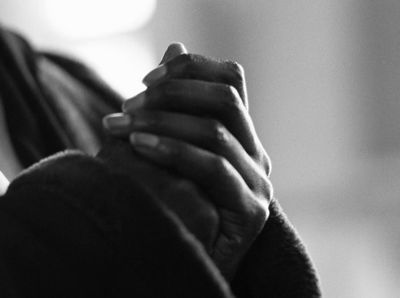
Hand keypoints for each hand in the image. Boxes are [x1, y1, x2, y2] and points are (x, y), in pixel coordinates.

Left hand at [103, 44, 272, 278]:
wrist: (187, 262)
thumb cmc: (174, 203)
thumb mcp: (170, 145)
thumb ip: (175, 101)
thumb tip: (175, 45)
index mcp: (240, 135)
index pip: (230, 80)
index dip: (190, 69)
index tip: (145, 80)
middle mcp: (255, 153)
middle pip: (226, 98)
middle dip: (172, 94)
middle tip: (127, 106)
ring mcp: (257, 183)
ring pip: (216, 130)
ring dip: (162, 123)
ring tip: (121, 127)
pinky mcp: (250, 212)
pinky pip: (214, 168)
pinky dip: (174, 152)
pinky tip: (138, 148)